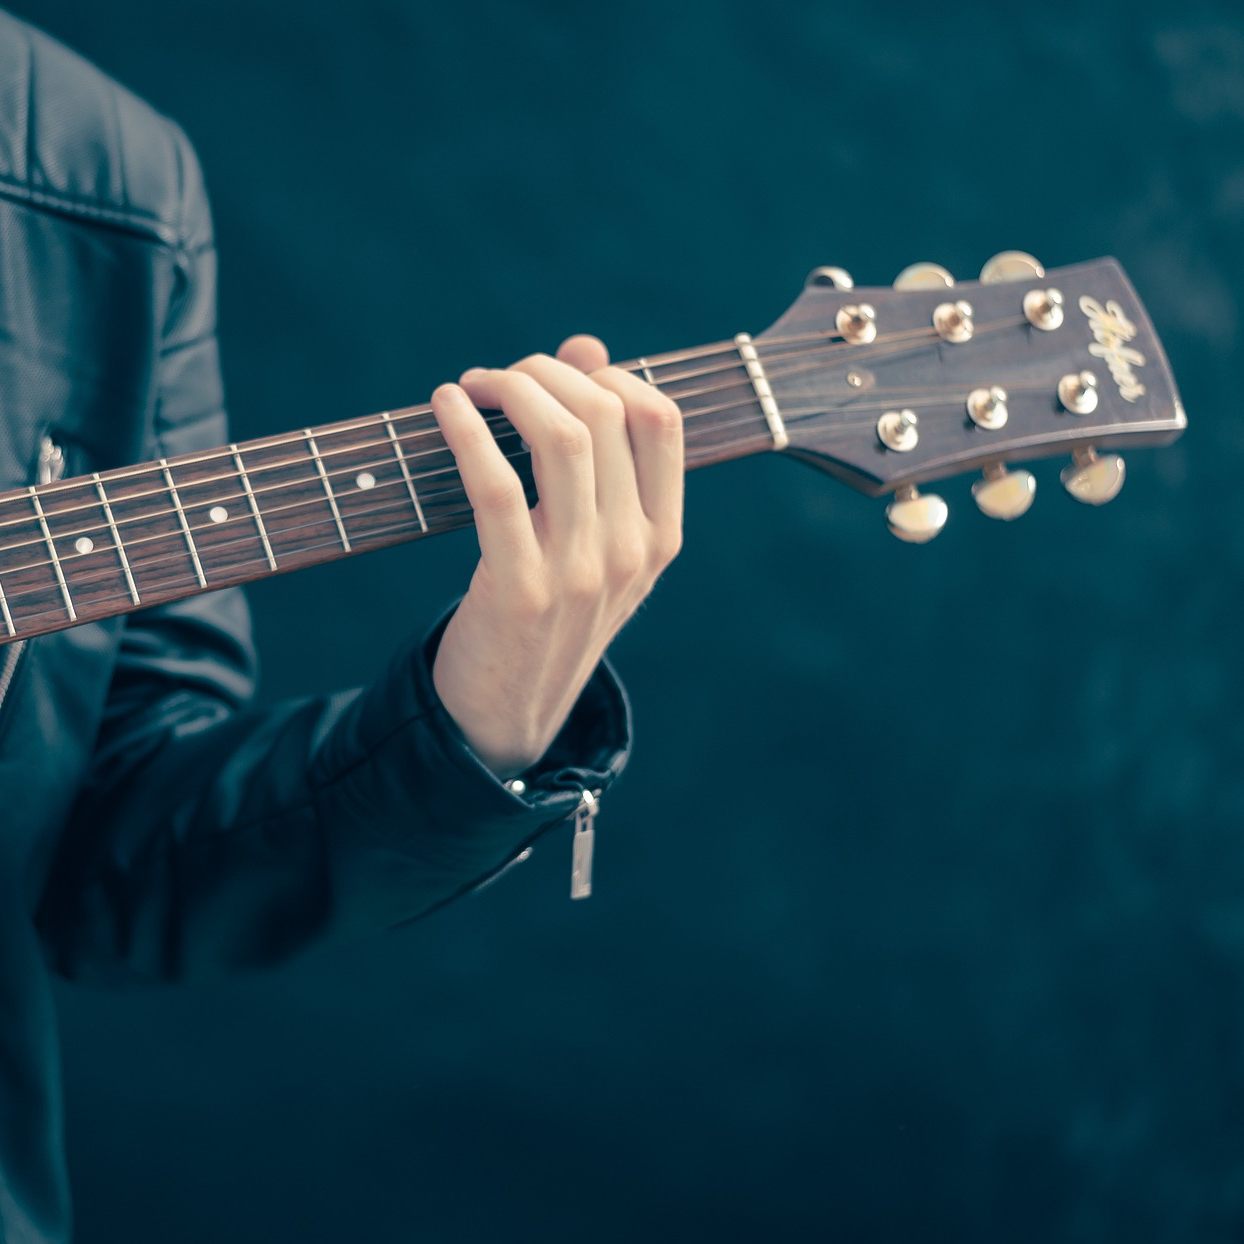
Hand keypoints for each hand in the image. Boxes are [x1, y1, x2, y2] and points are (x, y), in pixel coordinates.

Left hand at [427, 335, 683, 780]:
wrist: (509, 712)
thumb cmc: (548, 612)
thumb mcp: (594, 540)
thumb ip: (600, 450)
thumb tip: (587, 348)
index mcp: (661, 537)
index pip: (661, 420)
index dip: (607, 375)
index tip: (558, 375)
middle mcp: (632, 552)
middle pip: (605, 414)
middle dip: (544, 371)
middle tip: (499, 377)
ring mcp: (581, 573)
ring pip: (562, 437)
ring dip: (510, 388)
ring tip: (473, 386)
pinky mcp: (520, 589)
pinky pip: (496, 484)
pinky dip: (466, 430)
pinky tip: (445, 406)